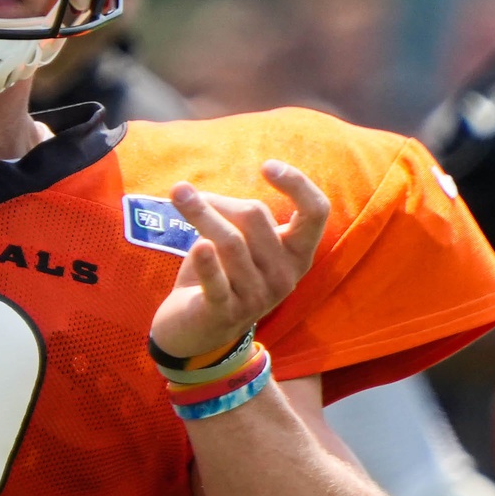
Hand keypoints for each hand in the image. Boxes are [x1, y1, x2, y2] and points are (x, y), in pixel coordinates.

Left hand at [148, 160, 328, 359]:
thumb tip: (203, 193)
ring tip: (178, 194)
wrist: (198, 330)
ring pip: (229, 242)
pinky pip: (217, 282)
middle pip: (256, 217)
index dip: (298, 184)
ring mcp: (258, 297)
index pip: (315, 213)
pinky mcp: (225, 312)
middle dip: (220, 200)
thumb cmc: (224, 274)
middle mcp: (285, 276)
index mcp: (297, 254)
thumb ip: (239, 217)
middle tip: (188, 194)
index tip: (267, 166)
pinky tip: (199, 247)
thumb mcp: (243, 243)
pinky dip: (208, 263)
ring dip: (200, 213)